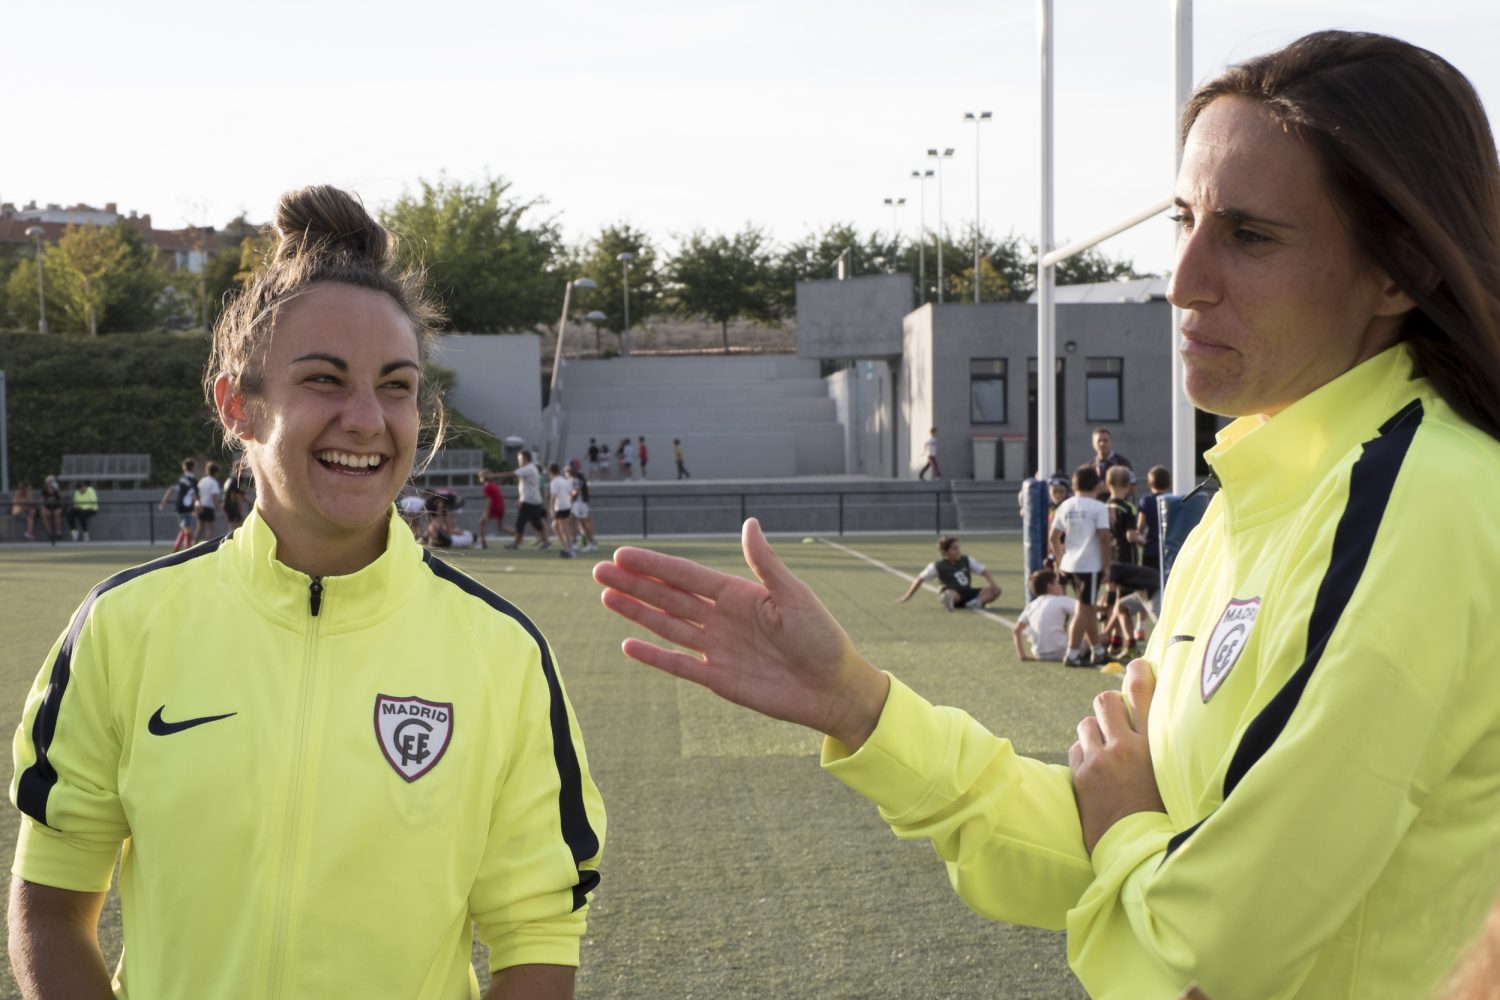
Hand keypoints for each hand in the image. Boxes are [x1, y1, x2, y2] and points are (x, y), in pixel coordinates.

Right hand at [594, 518, 889, 747]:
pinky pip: (679, 665)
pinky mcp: (718, 678)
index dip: (655, 565)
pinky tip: (628, 644)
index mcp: (738, 595)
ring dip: (636, 612)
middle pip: (668, 597)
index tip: (623, 554)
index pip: (687, 576)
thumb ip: (766, 564)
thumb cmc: (821, 637)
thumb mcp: (795, 596)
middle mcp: (722, 619)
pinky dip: (654, 655)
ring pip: (667, 626)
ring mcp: (717, 648)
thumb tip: (749, 524)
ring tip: (605, 596)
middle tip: (599, 570)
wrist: (833, 687)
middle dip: (634, 584)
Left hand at [1068, 658, 1166, 853]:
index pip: (1144, 694)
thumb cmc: (1165, 817)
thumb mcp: (1174, 777)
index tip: (1139, 665)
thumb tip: (1157, 731)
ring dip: (1094, 731)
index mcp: (1154, 747)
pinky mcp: (1081, 776)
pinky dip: (1084, 753)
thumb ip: (1165, 751)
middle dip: (1108, 705)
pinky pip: (1076, 748)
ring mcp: (1099, 761)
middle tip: (1116, 719)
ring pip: (1086, 723)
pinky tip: (1095, 769)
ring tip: (1106, 750)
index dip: (1139, 673)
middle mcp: (1125, 748)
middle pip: (1105, 700)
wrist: (1140, 851)